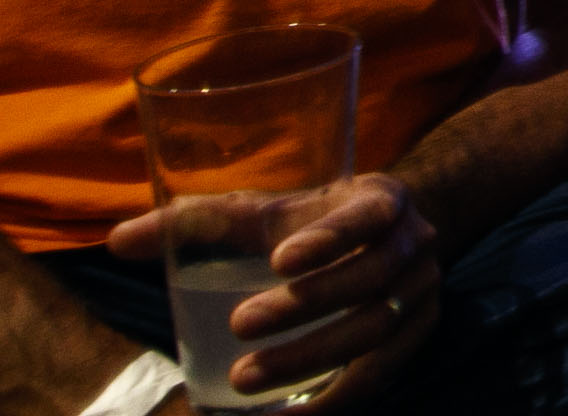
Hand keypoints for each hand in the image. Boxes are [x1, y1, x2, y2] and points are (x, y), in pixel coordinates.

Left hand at [108, 174, 438, 408]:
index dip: (330, 238)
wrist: (388, 235)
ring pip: (375, 332)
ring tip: (242, 380)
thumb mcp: (267, 210)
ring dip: (310, 358)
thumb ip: (199, 223)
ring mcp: (421, 293)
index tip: (278, 260)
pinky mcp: (417, 336)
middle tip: (238, 326)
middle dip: (305, 308)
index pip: (366, 215)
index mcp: (381, 200)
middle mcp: (414, 243)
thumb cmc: (309, 222)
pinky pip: (379, 374)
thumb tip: (119, 242)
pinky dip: (333, 399)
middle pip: (369, 279)